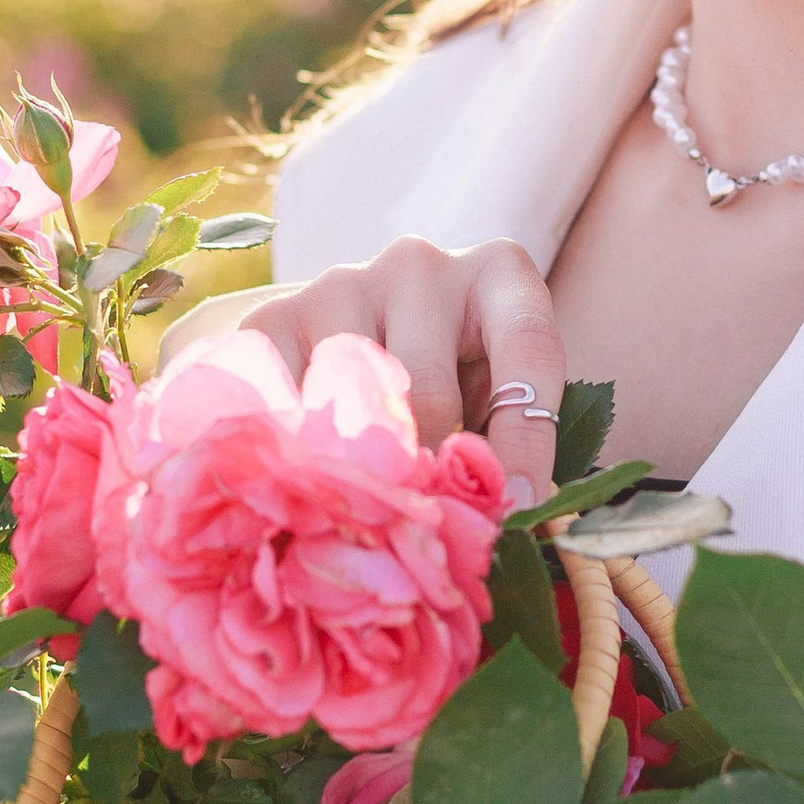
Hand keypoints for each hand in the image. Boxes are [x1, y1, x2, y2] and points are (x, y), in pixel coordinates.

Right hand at [235, 235, 568, 510]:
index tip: (517, 506)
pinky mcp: (274, 317)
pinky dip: (294, 456)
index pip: (529, 349)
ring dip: (358, 473)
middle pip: (429, 392)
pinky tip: (303, 486)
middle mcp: (419, 264)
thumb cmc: (460, 374)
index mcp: (499, 274)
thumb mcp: (499, 396)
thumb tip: (505, 514)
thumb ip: (507, 443)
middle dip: (429, 475)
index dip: (526, 438)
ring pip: (352, 404)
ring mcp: (340, 284)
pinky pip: (281, 403)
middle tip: (425, 539)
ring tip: (361, 519)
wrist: (361, 330)